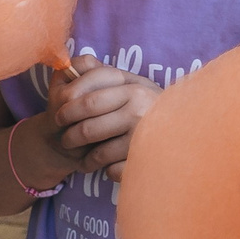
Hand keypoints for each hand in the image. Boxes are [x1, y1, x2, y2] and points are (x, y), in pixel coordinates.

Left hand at [49, 64, 159, 180]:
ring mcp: (144, 137)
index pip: (89, 101)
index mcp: (134, 88)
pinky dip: (106, 171)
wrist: (181, 128)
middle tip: (65, 140)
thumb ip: (95, 70)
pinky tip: (107, 167)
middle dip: (70, 137)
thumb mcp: (125, 81)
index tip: (58, 117)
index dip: (68, 111)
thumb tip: (69, 67)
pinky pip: (114, 171)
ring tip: (82, 157)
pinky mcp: (145, 160)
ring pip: (99, 154)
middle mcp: (141, 111)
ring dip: (85, 159)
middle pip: (89, 129)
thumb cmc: (141, 103)